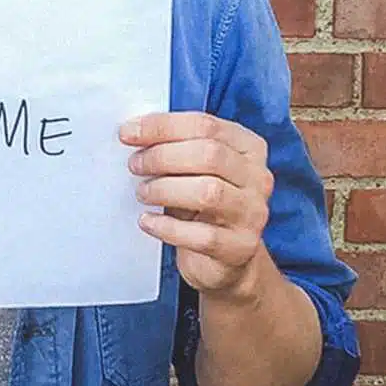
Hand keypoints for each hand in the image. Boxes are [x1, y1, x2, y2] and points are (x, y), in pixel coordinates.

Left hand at [120, 112, 273, 299]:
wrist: (224, 259)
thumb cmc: (202, 204)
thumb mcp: (194, 168)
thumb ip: (174, 146)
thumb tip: (133, 131)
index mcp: (248, 147)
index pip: (205, 125)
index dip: (162, 126)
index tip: (128, 132)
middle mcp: (257, 178)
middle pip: (209, 154)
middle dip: (162, 156)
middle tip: (135, 165)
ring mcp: (252, 214)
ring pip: (208, 192)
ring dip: (164, 189)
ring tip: (143, 192)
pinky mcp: (240, 248)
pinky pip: (202, 236)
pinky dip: (167, 227)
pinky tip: (147, 221)